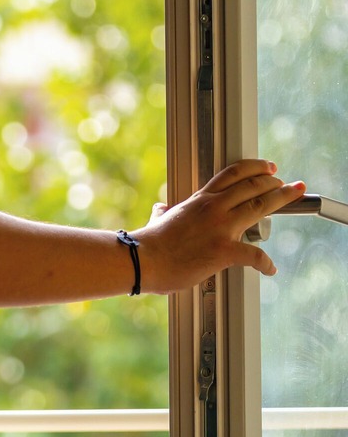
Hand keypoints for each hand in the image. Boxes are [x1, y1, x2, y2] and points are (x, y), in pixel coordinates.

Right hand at [133, 159, 304, 293]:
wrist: (142, 260)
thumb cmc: (148, 244)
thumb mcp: (157, 219)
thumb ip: (163, 212)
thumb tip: (160, 209)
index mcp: (199, 200)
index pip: (232, 174)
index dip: (254, 168)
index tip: (267, 168)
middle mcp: (213, 208)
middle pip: (253, 185)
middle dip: (275, 182)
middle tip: (287, 184)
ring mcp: (221, 227)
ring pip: (260, 205)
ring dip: (281, 199)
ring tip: (293, 196)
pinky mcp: (223, 250)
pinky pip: (254, 255)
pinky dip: (265, 263)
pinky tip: (270, 268)